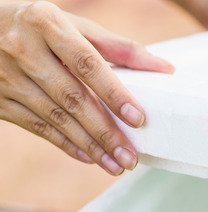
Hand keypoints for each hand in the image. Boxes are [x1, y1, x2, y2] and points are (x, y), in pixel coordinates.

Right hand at [0, 2, 174, 174]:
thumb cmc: (38, 26)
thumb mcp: (73, 25)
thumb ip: (119, 47)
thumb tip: (165, 68)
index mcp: (46, 23)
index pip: (88, 63)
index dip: (114, 93)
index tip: (138, 118)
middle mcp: (24, 49)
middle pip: (72, 97)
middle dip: (105, 132)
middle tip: (130, 156)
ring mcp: (8, 77)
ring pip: (56, 118)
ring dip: (90, 146)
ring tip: (116, 164)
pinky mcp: (0, 100)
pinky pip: (38, 127)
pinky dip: (66, 145)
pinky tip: (90, 158)